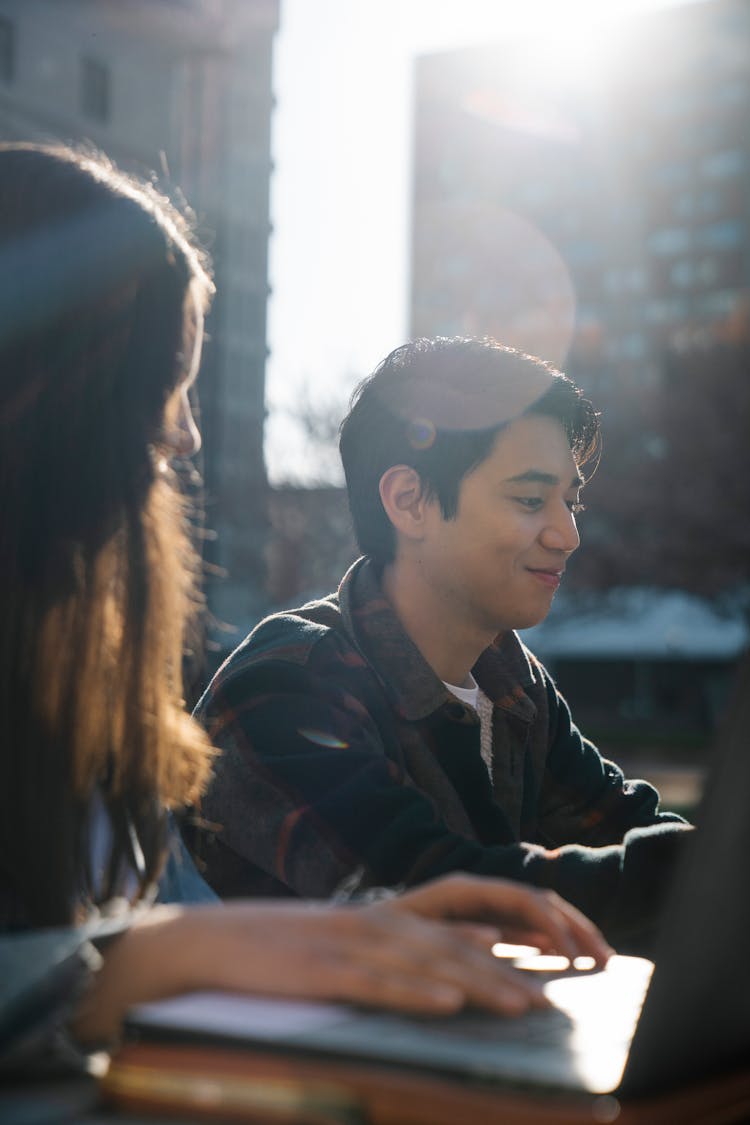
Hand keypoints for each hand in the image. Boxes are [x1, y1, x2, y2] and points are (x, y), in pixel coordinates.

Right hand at [72, 878, 610, 1042]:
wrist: (209, 943)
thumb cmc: (287, 948)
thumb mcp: (361, 939)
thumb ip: (424, 940)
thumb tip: (492, 944)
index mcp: (391, 911)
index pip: (474, 900)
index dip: (525, 915)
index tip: (568, 944)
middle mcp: (379, 919)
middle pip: (461, 938)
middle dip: (515, 966)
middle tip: (562, 993)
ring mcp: (349, 943)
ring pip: (427, 961)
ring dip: (481, 984)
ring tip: (525, 1006)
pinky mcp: (320, 971)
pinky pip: (375, 984)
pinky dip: (414, 993)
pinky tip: (446, 1004)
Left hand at [392, 873, 612, 965]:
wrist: (352, 930)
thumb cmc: (376, 932)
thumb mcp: (410, 933)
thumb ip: (453, 936)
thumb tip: (496, 943)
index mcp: (464, 888)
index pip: (523, 899)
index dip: (553, 925)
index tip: (573, 958)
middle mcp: (476, 892)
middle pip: (538, 902)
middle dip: (575, 928)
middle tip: (606, 960)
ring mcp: (479, 906)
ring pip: (536, 914)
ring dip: (568, 933)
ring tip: (597, 960)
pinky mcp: (478, 923)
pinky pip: (522, 928)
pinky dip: (547, 941)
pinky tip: (562, 959)